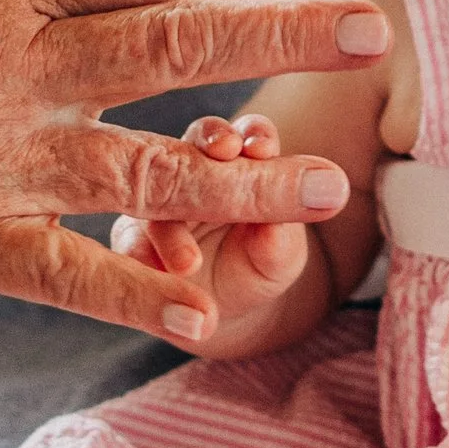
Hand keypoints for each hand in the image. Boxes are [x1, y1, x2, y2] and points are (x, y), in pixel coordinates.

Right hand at [117, 115, 319, 352]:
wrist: (225, 311)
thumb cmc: (259, 267)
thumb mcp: (280, 254)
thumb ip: (286, 231)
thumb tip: (320, 200)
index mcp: (239, 162)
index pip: (247, 135)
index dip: (255, 137)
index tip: (262, 149)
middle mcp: (193, 168)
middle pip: (196, 142)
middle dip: (208, 144)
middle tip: (222, 155)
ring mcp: (157, 199)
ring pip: (156, 188)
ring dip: (172, 216)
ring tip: (187, 260)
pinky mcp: (130, 235)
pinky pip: (128, 239)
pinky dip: (136, 253)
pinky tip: (144, 269)